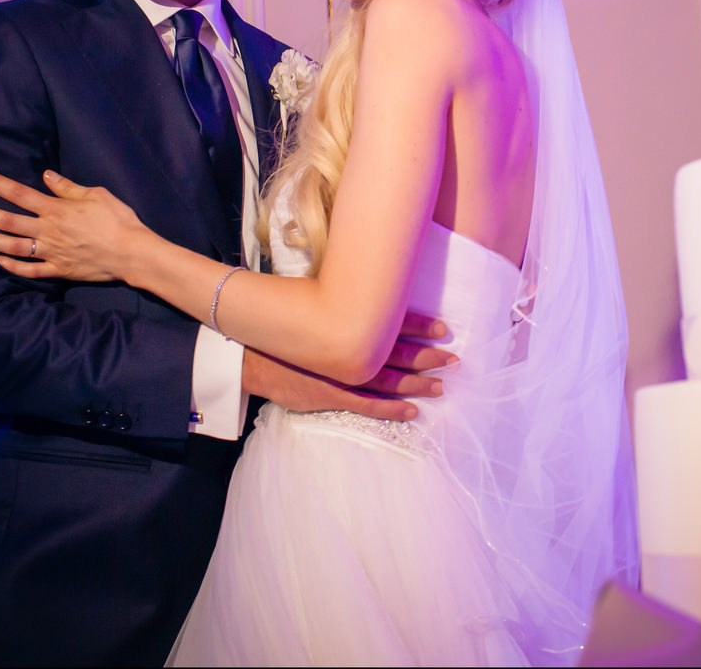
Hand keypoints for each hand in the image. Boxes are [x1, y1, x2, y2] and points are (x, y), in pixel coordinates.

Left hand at [0, 169, 154, 283]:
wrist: (132, 253)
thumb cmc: (119, 219)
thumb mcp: (96, 194)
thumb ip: (68, 187)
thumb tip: (46, 176)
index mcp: (57, 209)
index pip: (20, 194)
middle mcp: (48, 230)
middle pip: (8, 221)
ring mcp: (51, 252)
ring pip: (12, 247)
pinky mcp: (59, 270)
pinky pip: (30, 270)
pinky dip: (12, 267)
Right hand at [244, 310, 456, 421]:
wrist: (247, 351)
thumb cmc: (281, 323)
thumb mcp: (311, 304)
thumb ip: (338, 301)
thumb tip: (368, 288)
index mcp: (345, 323)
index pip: (391, 323)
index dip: (419, 326)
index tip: (444, 327)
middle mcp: (347, 348)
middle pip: (396, 352)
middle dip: (427, 356)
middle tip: (454, 358)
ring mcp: (339, 375)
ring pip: (387, 380)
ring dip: (416, 384)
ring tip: (441, 386)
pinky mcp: (329, 396)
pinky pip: (366, 405)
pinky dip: (390, 409)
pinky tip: (412, 411)